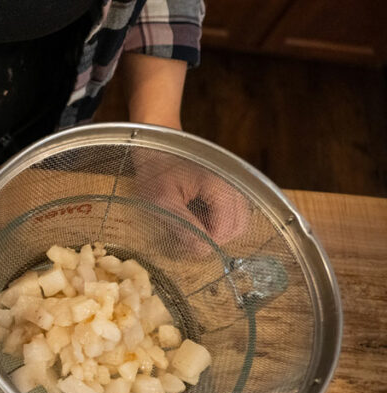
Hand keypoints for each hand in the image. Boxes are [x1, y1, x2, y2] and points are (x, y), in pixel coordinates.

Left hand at [120, 53, 247, 251]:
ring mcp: (234, 185)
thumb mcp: (161, 199)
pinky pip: (232, 213)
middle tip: (186, 237)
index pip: (226, 229)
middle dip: (213, 239)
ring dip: (215, 231)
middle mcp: (234, 184)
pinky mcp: (229, 187)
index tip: (183, 241)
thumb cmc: (156, 167)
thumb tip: (202, 251)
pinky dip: (217, 221)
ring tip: (189, 226)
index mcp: (220, 185)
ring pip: (237, 222)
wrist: (157, 140)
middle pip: (237, 228)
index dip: (206, 242)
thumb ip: (183, 225)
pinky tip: (196, 218)